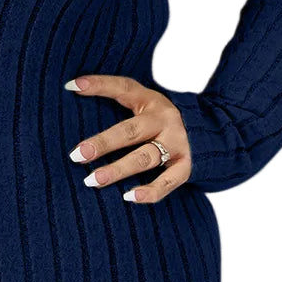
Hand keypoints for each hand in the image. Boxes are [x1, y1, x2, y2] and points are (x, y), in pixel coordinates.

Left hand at [65, 73, 191, 201]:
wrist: (209, 132)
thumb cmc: (160, 120)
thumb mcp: (144, 104)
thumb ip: (117, 102)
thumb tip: (73, 92)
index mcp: (150, 101)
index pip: (123, 88)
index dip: (98, 85)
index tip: (71, 86)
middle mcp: (164, 120)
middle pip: (130, 132)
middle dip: (103, 143)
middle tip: (77, 155)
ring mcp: (177, 143)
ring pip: (145, 158)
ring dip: (118, 170)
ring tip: (92, 180)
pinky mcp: (186, 166)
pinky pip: (167, 182)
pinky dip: (149, 191)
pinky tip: (128, 196)